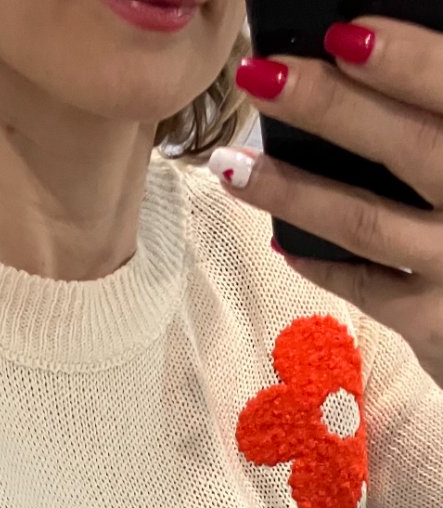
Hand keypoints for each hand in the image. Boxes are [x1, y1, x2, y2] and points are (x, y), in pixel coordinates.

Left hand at [212, 15, 442, 388]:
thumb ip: (442, 117)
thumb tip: (367, 62)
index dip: (405, 61)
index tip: (344, 35)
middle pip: (405, 147)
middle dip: (329, 109)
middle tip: (261, 79)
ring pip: (365, 222)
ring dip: (293, 192)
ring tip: (234, 167)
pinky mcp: (434, 321)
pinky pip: (366, 288)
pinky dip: (319, 263)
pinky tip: (280, 242)